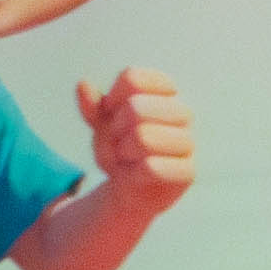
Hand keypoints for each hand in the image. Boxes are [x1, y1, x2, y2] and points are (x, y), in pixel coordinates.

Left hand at [76, 68, 196, 212]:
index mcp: (162, 94)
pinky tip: (137, 175)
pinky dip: (133, 172)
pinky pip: (151, 167)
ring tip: (129, 159)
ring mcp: (187, 142)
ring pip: (142, 137)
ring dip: (123, 152)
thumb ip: (92, 107)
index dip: (113, 98)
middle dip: (116, 129)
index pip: (133, 79)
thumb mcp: (101, 127)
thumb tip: (83, 85)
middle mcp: (181, 113)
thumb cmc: (121, 151)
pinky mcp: (188, 171)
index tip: (113, 114)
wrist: (132, 190)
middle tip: (120, 142)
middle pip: (136, 107)